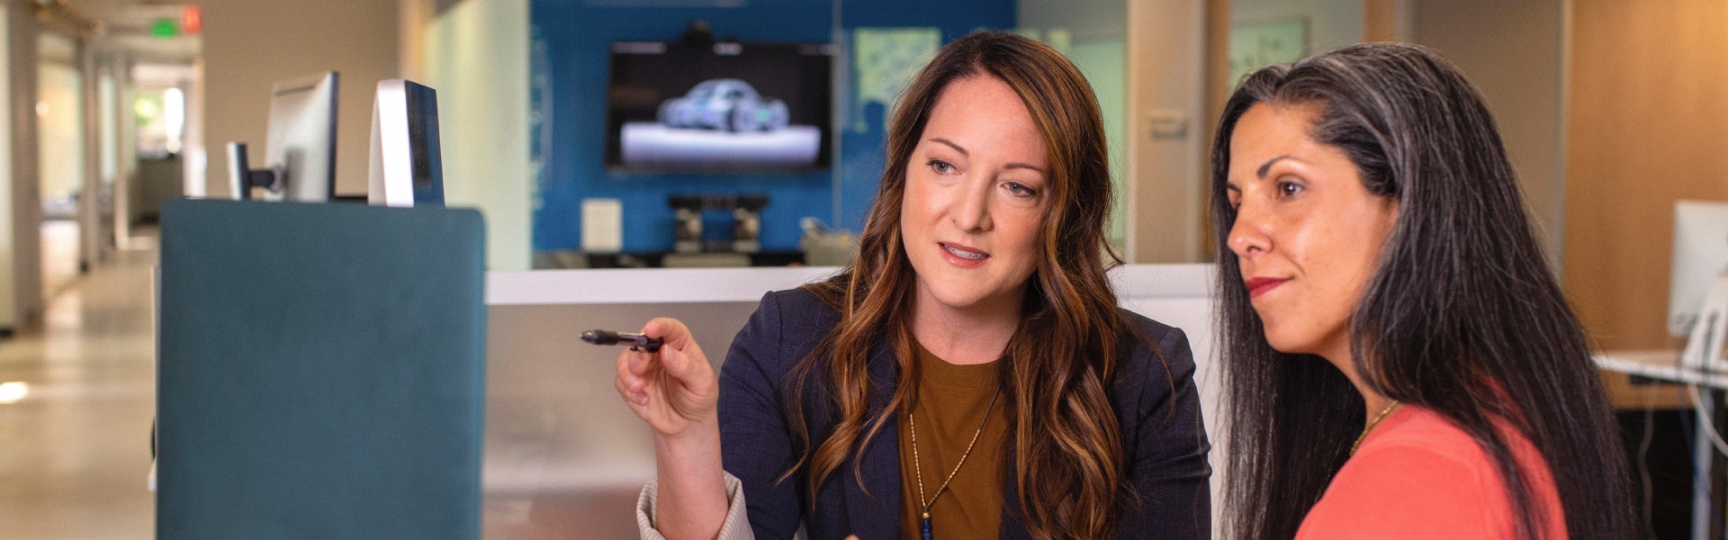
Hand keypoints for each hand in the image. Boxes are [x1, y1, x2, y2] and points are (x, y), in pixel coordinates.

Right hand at [613, 317, 718, 438]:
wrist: (688, 424)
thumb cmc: (698, 398)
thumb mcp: (702, 382)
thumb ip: (686, 367)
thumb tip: (667, 352)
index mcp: (679, 346)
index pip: (669, 329)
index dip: (659, 326)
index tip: (650, 329)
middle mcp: (659, 353)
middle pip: (640, 343)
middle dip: (637, 355)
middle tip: (640, 368)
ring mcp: (644, 369)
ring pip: (625, 360)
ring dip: (627, 373)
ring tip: (639, 388)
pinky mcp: (633, 385)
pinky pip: (621, 382)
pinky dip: (628, 391)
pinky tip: (643, 400)